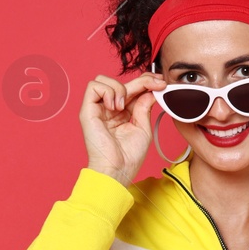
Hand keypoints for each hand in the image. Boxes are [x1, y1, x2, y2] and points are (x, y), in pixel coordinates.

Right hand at [80, 68, 166, 186]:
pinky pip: (93, 86)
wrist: (118, 170)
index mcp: (121, 113)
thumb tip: (150, 89)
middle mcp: (108, 109)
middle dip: (141, 80)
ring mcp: (97, 109)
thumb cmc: (129, 156)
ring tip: (124, 107)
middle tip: (157, 84)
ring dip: (119, 88)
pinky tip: (115, 107)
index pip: (131, 89)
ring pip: (103, 80)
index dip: (145, 82)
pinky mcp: (87, 111)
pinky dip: (107, 91)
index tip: (160, 83)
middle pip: (121, 82)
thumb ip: (144, 106)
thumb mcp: (142, 127)